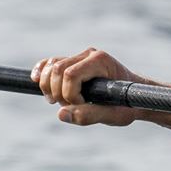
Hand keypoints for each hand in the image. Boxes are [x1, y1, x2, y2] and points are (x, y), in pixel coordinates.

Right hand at [32, 49, 146, 126]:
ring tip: (58, 101)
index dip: (69, 95)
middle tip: (68, 106)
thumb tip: (61, 114)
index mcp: (101, 61)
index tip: (81, 106)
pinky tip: (36, 80)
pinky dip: (41, 71)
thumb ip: (89, 115)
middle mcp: (90, 54)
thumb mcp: (113, 116)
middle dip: (57, 91)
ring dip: (48, 85)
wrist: (135, 98)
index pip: (71, 74)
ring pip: (52, 65)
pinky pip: (51, 63)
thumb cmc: (127, 106)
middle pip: (57, 69)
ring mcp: (81, 57)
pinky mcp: (74, 62)